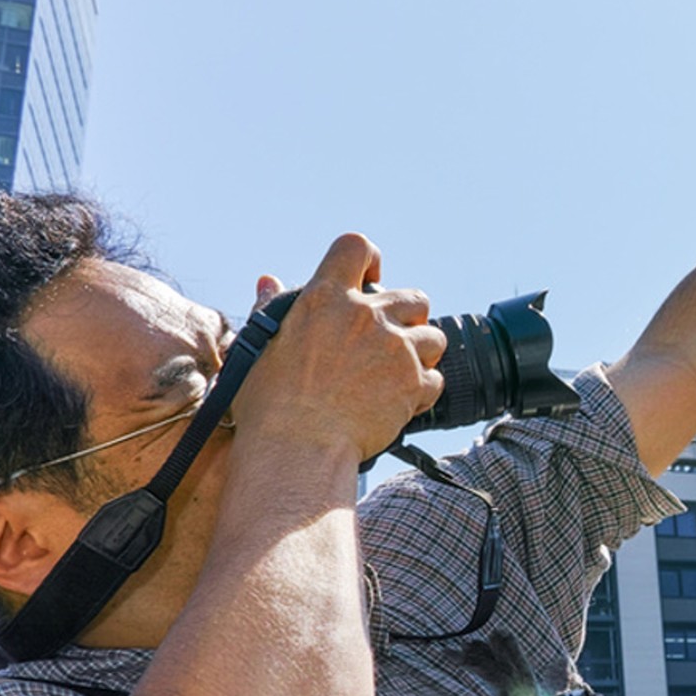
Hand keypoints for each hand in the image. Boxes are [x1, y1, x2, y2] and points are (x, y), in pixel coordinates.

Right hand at [235, 234, 446, 461]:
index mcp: (325, 299)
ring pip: (433, 337)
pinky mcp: (414, 382)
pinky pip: (435, 378)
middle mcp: (366, 317)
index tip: (370, 277)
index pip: (355, 247)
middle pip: (413, 296)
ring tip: (393, 375)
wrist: (297, 448)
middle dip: (407, 316)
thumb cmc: (271, 404)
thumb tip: (270, 282)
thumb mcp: (260, 346)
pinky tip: (397, 402)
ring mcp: (395, 348)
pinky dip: (422, 391)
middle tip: (387, 340)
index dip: (369, 259)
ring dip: (420, 353)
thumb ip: (272, 310)